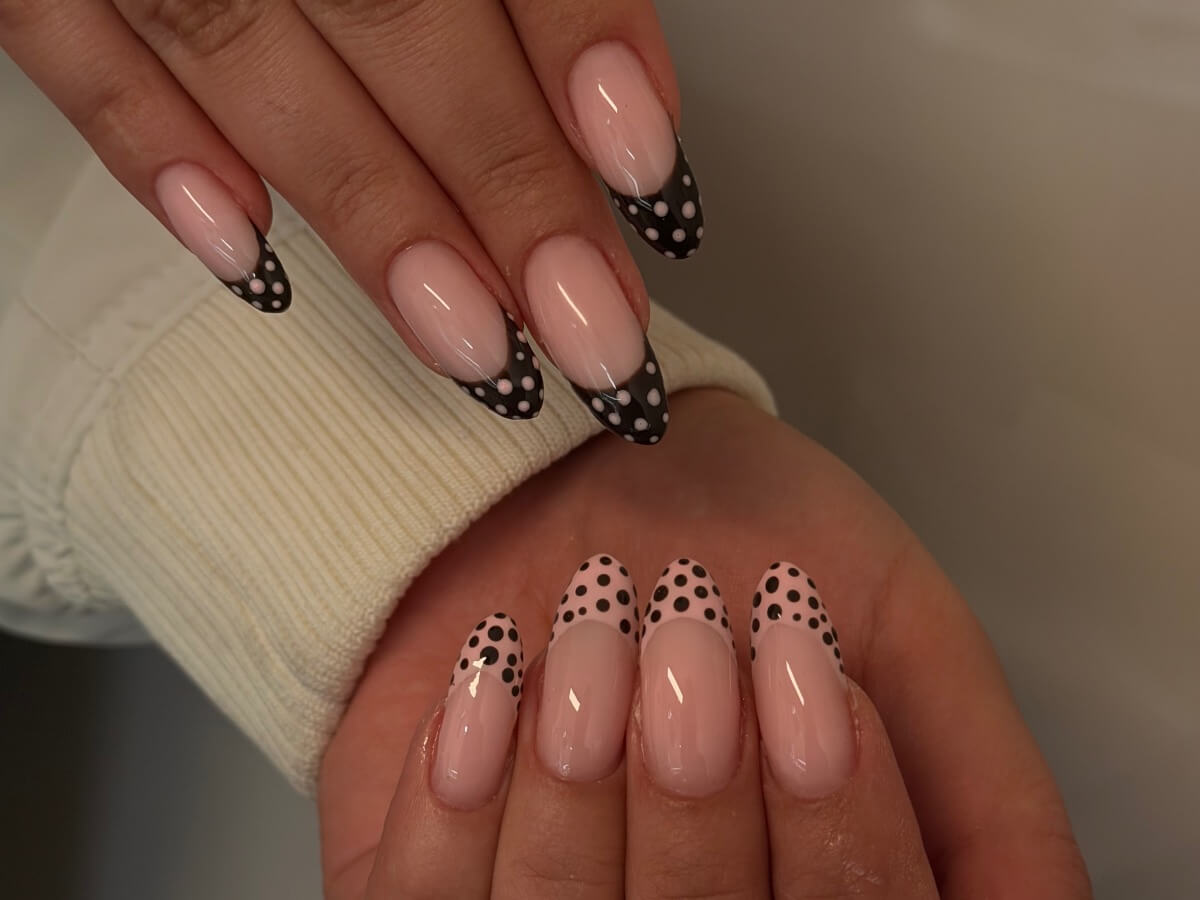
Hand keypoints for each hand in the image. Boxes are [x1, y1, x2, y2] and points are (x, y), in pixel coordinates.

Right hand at [0, 0, 698, 440]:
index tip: (649, 178)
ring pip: (246, 49)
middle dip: (505, 188)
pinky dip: (151, 149)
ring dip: (368, 212)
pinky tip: (249, 260)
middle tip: (592, 334)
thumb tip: (610, 110)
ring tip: (473, 346)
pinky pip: (67, 43)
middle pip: (398, 15)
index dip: (583, 44)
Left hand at [318, 390, 1091, 897]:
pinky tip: (490, 686)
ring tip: (591, 640)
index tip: (809, 675)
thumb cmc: (744, 537)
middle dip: (697, 787)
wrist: (574, 471)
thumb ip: (986, 779)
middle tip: (687, 642)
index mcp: (808, 873)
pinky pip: (434, 897)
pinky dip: (461, 792)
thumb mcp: (901, 625)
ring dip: (579, 773)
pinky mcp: (437, 887)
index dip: (842, 824)